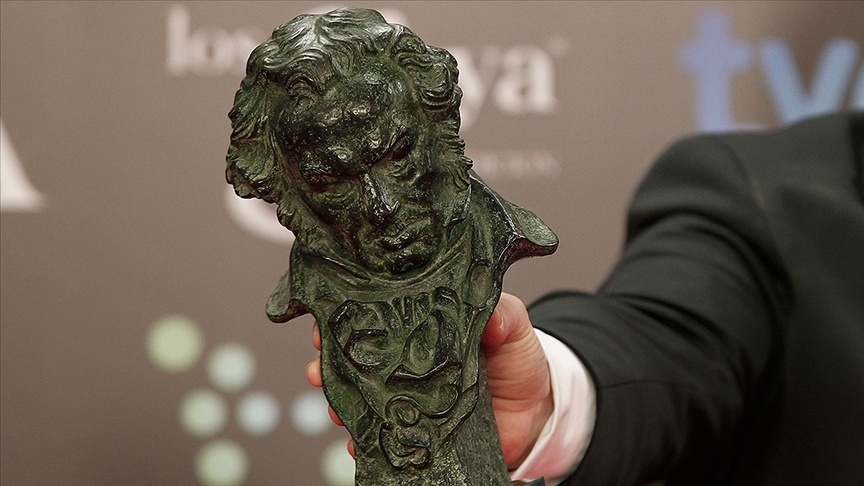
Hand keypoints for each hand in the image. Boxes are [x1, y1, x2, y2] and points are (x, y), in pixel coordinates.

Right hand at [305, 292, 553, 468]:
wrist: (534, 414)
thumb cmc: (518, 363)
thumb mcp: (514, 329)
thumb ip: (504, 315)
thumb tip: (492, 314)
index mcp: (425, 331)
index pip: (380, 316)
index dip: (352, 314)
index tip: (333, 316)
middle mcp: (409, 363)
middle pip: (358, 358)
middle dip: (332, 362)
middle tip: (321, 367)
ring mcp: (409, 399)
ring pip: (362, 398)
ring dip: (341, 402)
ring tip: (336, 407)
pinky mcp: (416, 432)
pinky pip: (382, 437)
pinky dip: (365, 442)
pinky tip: (358, 442)